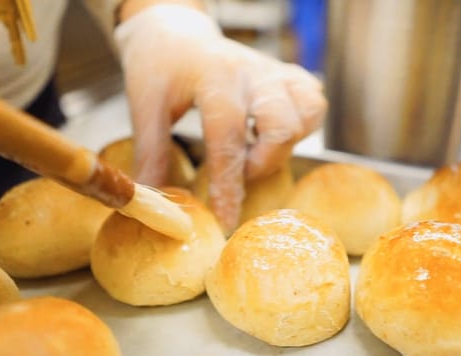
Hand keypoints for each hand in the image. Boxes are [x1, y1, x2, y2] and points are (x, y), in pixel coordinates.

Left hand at [114, 4, 326, 231]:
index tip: (225, 219)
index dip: (228, 184)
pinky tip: (272, 133)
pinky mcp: (288, 75)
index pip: (228, 136)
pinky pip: (314, 103)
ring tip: (254, 150)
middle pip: (282, 127)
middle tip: (237, 171)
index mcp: (214, 77)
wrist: (176, 30)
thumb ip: (151, 153)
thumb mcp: (146, 106)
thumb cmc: (160, 66)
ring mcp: (275, 73)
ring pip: (308, 114)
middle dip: (262, 163)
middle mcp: (253, 73)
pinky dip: (302, 125)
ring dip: (284, 145)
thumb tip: (151, 202)